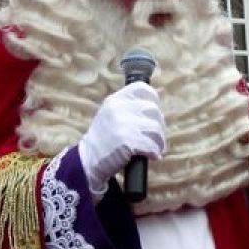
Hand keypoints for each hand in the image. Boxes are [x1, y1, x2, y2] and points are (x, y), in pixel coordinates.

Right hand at [78, 82, 165, 196]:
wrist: (88, 160)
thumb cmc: (104, 139)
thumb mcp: (110, 114)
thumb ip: (128, 107)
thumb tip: (155, 108)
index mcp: (115, 100)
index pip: (142, 88)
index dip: (153, 99)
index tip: (153, 113)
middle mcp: (119, 108)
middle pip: (153, 110)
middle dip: (159, 126)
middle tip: (156, 137)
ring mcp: (123, 124)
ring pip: (155, 128)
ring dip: (159, 141)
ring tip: (156, 149)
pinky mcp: (127, 141)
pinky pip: (152, 145)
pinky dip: (155, 152)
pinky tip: (152, 156)